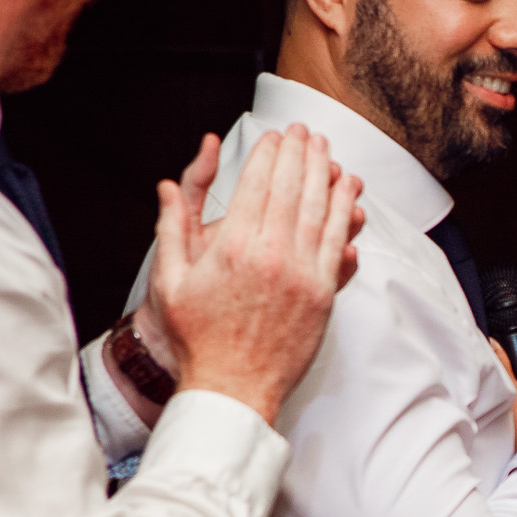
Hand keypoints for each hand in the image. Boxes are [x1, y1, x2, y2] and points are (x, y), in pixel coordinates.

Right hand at [148, 134, 365, 316]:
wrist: (232, 386)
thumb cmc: (197, 337)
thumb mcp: (169, 279)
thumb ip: (171, 227)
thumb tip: (167, 186)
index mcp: (232, 245)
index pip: (257, 184)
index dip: (269, 154)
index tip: (274, 136)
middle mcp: (271, 254)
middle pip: (292, 188)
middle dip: (300, 153)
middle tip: (304, 131)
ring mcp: (302, 274)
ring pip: (320, 210)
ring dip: (326, 174)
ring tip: (327, 150)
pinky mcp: (323, 294)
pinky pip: (338, 242)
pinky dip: (345, 212)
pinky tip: (349, 193)